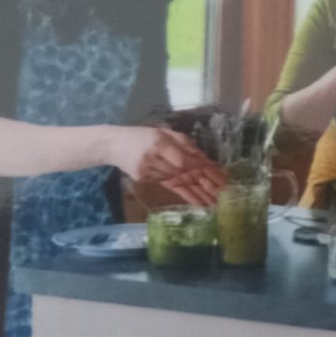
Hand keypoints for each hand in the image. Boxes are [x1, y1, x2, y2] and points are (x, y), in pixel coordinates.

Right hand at [106, 127, 225, 203]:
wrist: (113, 144)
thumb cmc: (142, 135)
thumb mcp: (164, 132)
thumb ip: (185, 143)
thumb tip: (203, 157)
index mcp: (159, 143)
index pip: (184, 160)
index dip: (201, 169)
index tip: (218, 176)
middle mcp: (153, 159)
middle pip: (183, 173)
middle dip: (204, 185)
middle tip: (222, 195)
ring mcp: (147, 171)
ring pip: (177, 182)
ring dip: (197, 193)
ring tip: (214, 204)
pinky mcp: (144, 179)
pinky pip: (169, 185)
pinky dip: (185, 194)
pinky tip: (198, 203)